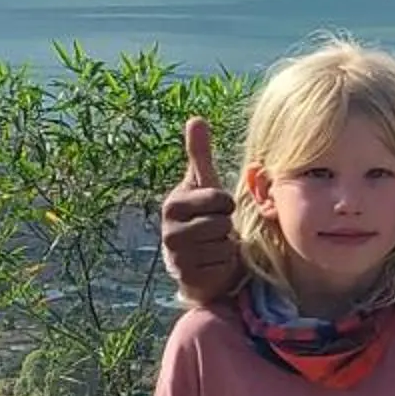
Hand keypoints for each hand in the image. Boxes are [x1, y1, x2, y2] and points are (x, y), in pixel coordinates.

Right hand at [161, 115, 243, 300]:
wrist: (197, 257)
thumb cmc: (202, 215)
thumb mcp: (203, 184)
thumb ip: (199, 154)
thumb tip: (196, 118)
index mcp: (173, 205)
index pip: (219, 199)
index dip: (225, 203)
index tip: (216, 207)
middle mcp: (169, 232)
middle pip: (222, 223)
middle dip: (225, 226)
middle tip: (214, 228)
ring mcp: (177, 257)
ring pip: (223, 244)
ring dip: (225, 245)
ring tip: (213, 243)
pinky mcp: (188, 277)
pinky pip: (223, 264)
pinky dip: (224, 263)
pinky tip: (212, 261)